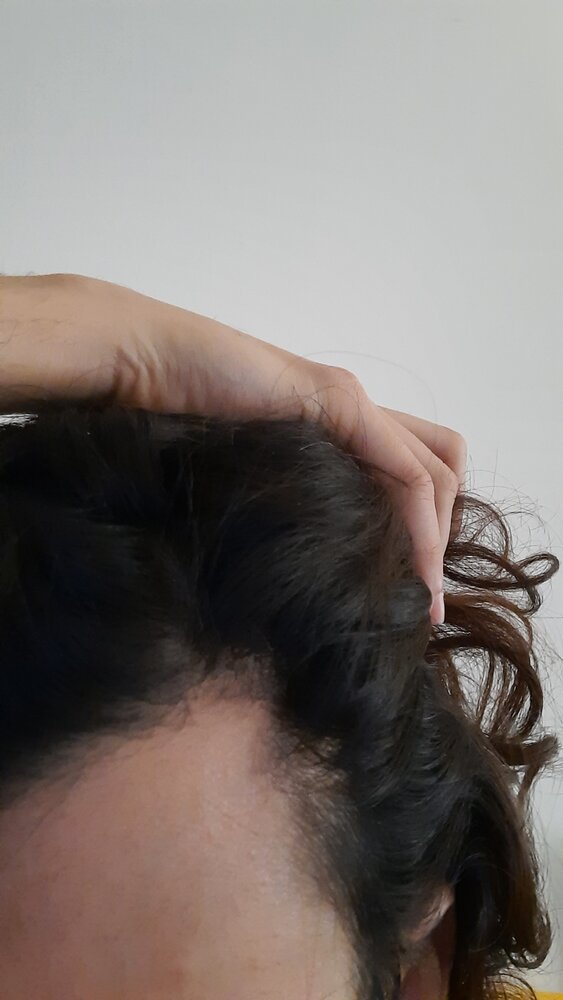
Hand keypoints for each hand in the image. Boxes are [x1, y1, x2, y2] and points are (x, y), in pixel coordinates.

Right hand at [0, 273, 466, 623]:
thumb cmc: (167, 419)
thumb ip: (280, 506)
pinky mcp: (338, 402)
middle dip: (440, 539)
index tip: (410, 604)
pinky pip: (407, 471)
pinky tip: (411, 574)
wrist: (138, 363)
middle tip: (417, 601)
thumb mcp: (242, 480)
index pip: (410, 475)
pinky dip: (421, 529)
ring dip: (437, 542)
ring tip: (418, 599)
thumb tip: (291, 573)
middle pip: (440, 468)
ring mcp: (351, 402)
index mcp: (333, 427)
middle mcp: (354, 411)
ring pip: (437, 471)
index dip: (422, 538)